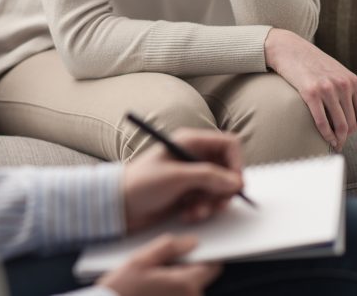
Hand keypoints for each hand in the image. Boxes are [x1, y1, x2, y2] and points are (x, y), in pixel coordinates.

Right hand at [97, 235, 221, 295]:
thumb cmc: (122, 288)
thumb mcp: (141, 259)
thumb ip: (169, 247)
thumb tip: (193, 241)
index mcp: (185, 284)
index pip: (213, 266)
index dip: (203, 255)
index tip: (190, 250)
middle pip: (200, 277)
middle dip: (185, 267)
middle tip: (160, 265)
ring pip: (189, 287)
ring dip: (176, 279)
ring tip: (152, 278)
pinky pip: (180, 295)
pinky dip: (170, 290)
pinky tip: (152, 287)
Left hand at [122, 129, 243, 232]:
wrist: (119, 205)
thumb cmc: (141, 183)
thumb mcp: (176, 177)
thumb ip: (208, 177)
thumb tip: (236, 182)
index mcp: (190, 142)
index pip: (229, 144)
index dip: (237, 163)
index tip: (236, 185)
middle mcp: (194, 156)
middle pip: (228, 169)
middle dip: (224, 189)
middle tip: (217, 203)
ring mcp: (192, 176)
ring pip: (220, 189)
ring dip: (212, 203)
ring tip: (195, 210)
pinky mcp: (189, 193)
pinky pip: (209, 201)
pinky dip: (202, 210)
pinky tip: (186, 214)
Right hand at [264, 28, 356, 150]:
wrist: (290, 50)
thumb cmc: (317, 65)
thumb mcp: (342, 77)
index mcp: (354, 82)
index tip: (348, 132)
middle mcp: (343, 85)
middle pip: (352, 123)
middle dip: (346, 136)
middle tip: (339, 141)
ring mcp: (327, 89)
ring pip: (339, 125)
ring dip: (337, 139)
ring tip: (334, 144)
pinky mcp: (310, 92)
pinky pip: (322, 121)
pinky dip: (325, 134)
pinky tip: (325, 138)